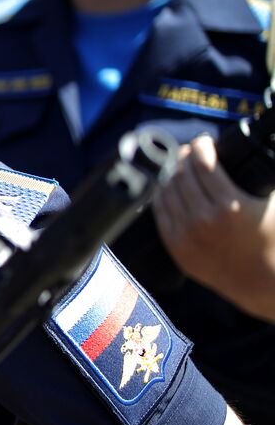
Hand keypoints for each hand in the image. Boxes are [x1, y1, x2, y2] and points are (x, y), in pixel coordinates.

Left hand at [153, 136, 274, 321]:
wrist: (262, 283)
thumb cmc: (273, 241)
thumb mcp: (272, 204)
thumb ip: (260, 178)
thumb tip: (251, 151)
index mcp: (230, 206)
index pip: (204, 163)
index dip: (201, 146)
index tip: (205, 142)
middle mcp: (204, 220)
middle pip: (183, 174)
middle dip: (185, 156)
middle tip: (190, 150)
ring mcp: (187, 235)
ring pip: (167, 191)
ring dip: (172, 173)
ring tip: (179, 165)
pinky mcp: (176, 248)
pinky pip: (160, 212)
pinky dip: (162, 195)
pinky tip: (168, 186)